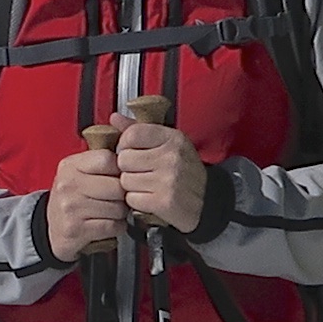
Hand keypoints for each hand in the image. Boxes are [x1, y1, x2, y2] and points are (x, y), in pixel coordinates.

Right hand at [41, 143, 132, 260]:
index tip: (117, 178)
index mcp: (70, 166)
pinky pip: (112, 226)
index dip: (120, 170)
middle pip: (117, 186)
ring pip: (118, 208)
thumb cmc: (73, 199)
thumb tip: (132, 158)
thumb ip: (101, 163)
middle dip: (123, 196)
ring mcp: (71, 207)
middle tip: (116, 199)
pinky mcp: (76, 229)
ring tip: (109, 213)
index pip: (108, 159)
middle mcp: (68, 184)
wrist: (52, 229)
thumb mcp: (79, 173)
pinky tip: (106, 225)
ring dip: (120, 214)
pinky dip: (116, 228)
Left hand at [106, 105, 205, 234]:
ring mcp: (169, 180)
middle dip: (128, 168)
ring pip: (125, 181)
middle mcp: (172, 157)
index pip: (132, 134)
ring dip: (132, 186)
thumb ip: (139, 130)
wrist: (208, 203)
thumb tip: (114, 118)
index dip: (125, 145)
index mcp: (173, 138)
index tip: (132, 151)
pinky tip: (150, 198)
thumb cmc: (184, 173)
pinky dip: (137, 202)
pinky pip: (132, 199)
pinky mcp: (164, 202)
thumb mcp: (167, 144)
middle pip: (124, 159)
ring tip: (148, 186)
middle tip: (142, 172)